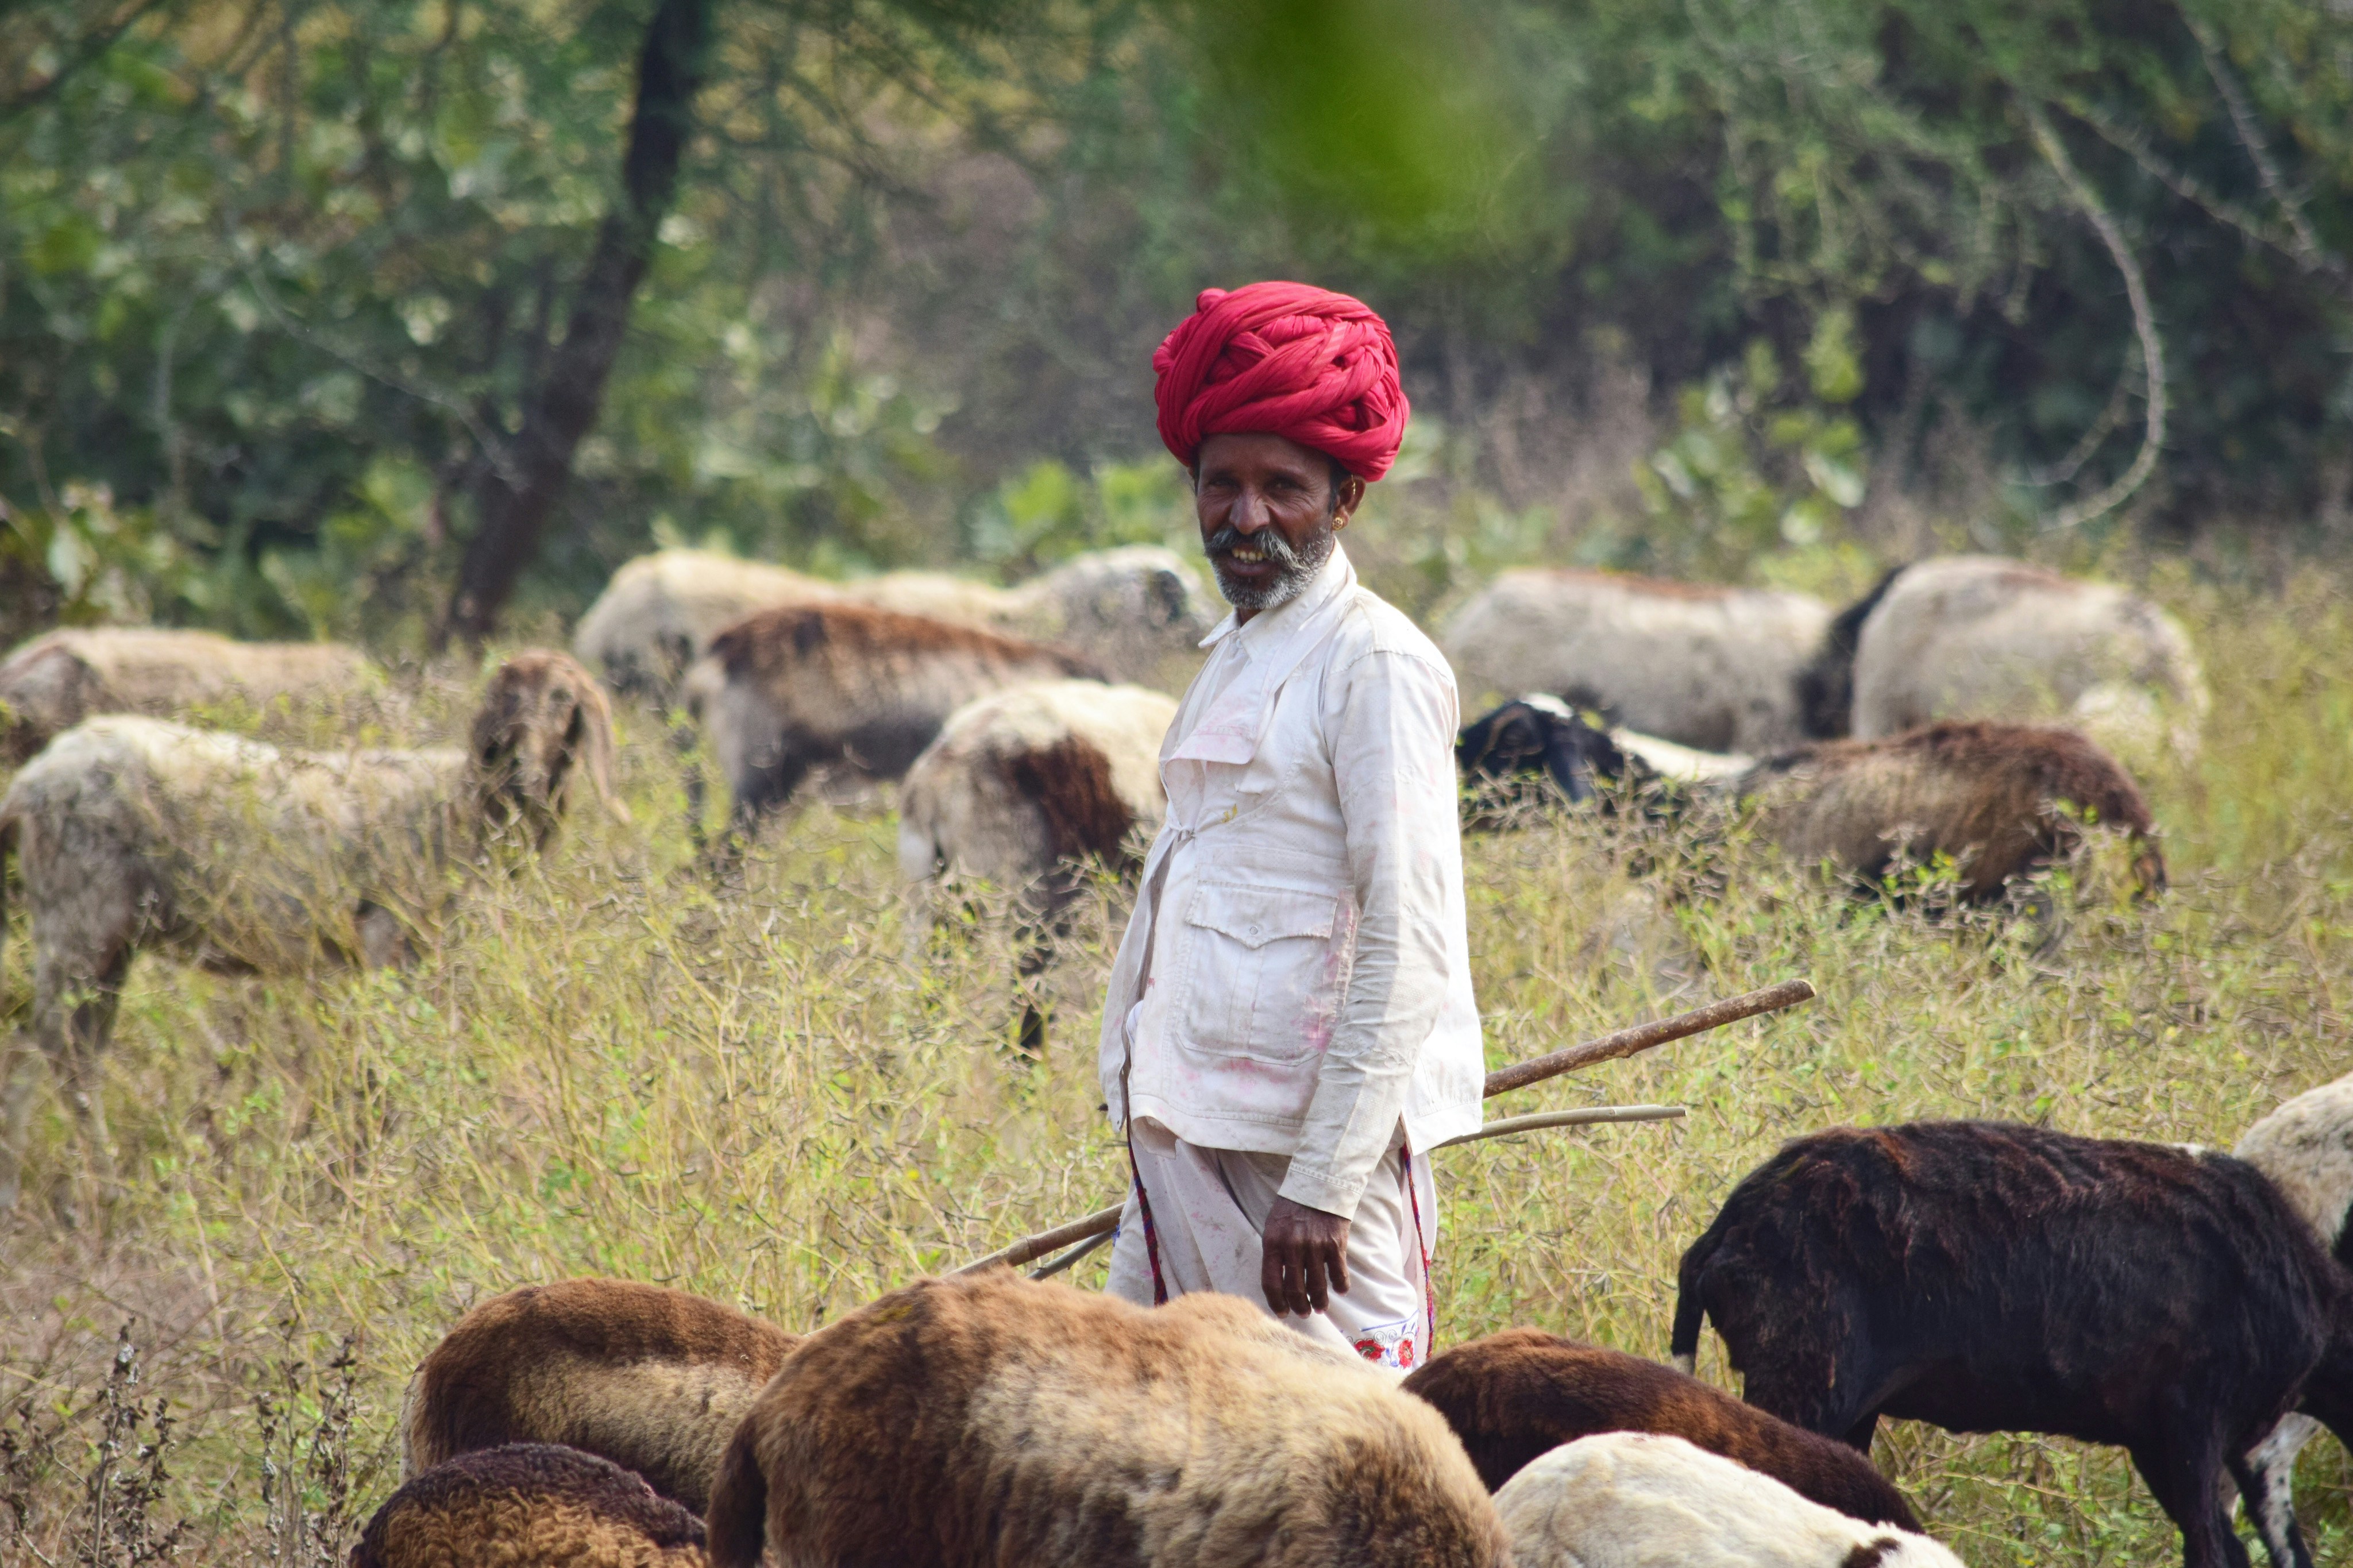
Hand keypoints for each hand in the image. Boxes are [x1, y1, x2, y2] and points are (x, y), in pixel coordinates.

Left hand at [1261, 1196, 1350, 1316]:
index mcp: (1273, 1243)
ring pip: (1317, 1286)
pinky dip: (1340, 1286)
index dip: (1276, 1303)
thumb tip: (1280, 1284)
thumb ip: (1275, 1253)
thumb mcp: (1274, 1227)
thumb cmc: (1292, 1208)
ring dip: (1320, 1302)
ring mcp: (1315, 1247)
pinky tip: (1339, 1290)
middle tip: (1303, 1313)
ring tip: (1321, 1307)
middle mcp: (1293, 1247)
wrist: (1318, 1185)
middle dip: (1299, 1307)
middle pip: (1295, 1290)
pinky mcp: (1335, 1245)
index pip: (1271, 1283)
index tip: (1282, 1312)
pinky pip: (1339, 1274)